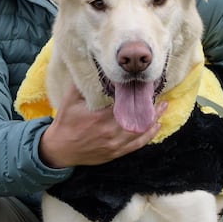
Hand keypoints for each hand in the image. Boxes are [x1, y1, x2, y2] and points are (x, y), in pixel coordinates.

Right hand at [38, 83, 164, 167]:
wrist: (59, 150)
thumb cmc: (65, 123)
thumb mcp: (70, 100)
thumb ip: (83, 85)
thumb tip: (96, 68)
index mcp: (100, 118)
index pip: (125, 103)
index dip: (136, 94)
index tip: (144, 85)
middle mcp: (110, 132)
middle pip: (137, 117)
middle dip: (149, 105)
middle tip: (157, 93)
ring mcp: (115, 144)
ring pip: (141, 131)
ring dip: (154, 118)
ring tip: (163, 106)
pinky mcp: (116, 153)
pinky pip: (137, 144)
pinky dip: (149, 134)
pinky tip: (156, 125)